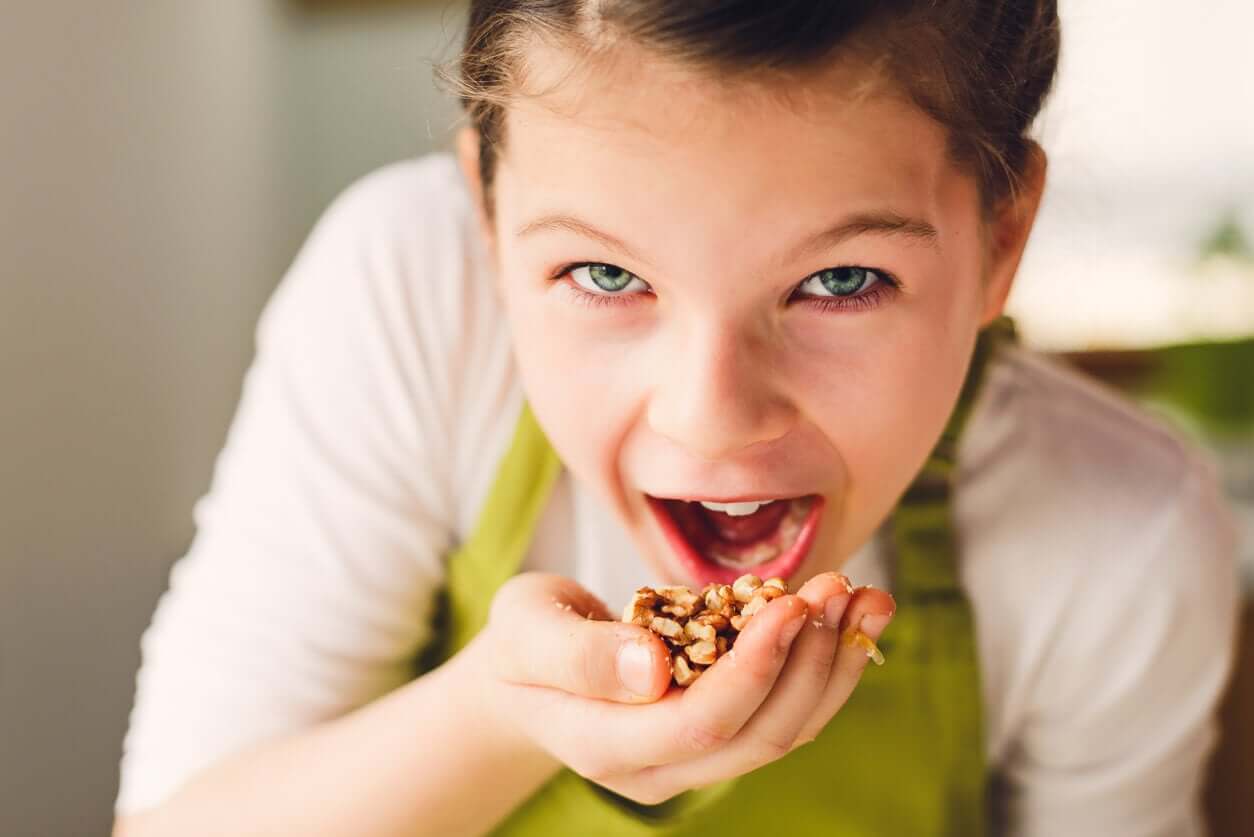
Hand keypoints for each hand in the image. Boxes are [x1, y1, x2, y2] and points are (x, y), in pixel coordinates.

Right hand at [466, 571, 893, 805]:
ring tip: (865, 597)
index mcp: (604, 744)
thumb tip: (652, 666)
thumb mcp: (525, 626)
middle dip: (809, 660)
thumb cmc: (523, 640)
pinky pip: (786, 716)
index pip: (699, 723)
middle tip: (839, 586)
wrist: (529, 673)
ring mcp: (692, 763)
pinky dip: (825, 668)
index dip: (754, 668)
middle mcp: (658, 770)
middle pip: (758, 736)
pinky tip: (848, 617)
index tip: (788, 603)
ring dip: (832, 665)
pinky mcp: (720, 739)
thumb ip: (578, 651)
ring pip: (784, 732)